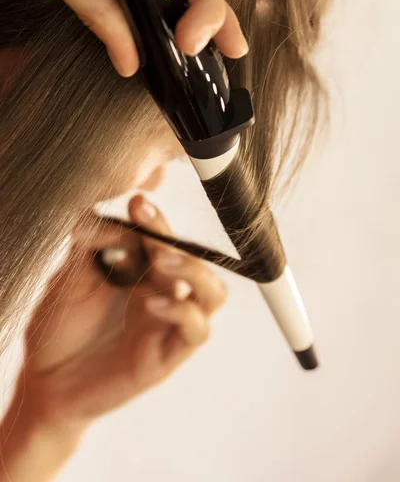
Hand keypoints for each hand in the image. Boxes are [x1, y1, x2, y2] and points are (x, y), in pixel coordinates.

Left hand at [18, 195, 226, 433]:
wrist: (43, 379)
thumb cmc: (58, 326)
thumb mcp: (69, 277)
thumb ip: (89, 244)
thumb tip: (108, 217)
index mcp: (142, 273)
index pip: (165, 239)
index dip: (156, 220)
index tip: (138, 204)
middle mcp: (163, 294)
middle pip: (195, 259)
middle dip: (174, 239)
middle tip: (148, 229)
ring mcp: (168, 325)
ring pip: (213, 292)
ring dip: (194, 270)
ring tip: (162, 261)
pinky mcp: (168, 356)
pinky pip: (197, 331)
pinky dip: (182, 312)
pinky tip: (152, 303)